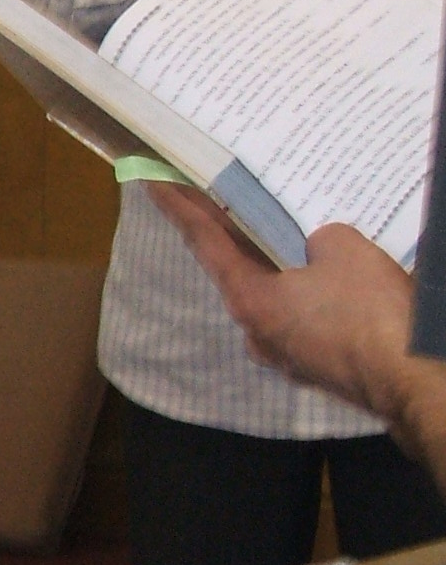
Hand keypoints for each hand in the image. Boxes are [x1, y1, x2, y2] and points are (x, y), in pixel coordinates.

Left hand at [150, 184, 414, 419]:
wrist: (410, 379)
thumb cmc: (369, 313)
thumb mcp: (344, 249)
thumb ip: (317, 238)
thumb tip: (316, 249)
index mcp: (249, 301)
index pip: (205, 244)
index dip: (180, 209)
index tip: (154, 185)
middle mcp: (256, 332)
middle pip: (238, 271)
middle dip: (235, 235)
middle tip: (224, 198)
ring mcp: (285, 354)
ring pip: (276, 297)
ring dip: (279, 267)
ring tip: (290, 234)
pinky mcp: (315, 365)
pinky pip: (305, 318)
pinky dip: (308, 294)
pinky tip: (329, 278)